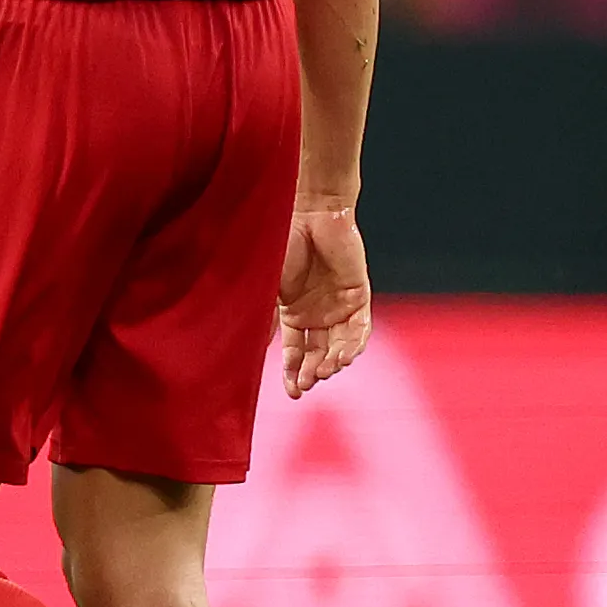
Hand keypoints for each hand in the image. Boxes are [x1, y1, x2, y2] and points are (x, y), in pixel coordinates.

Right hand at [276, 200, 369, 398]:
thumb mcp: (267, 287)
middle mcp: (317, 314)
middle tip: (307, 385)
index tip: (292, 393)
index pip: (294, 352)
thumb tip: (246, 350)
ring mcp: (339, 306)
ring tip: (324, 371)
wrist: (310, 212)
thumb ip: (261, 318)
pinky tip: (343, 357)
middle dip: (313, 373)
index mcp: (293, 313)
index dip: (293, 374)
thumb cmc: (282, 244)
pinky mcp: (359, 296)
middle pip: (318, 354)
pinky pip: (360, 329)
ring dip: (333, 362)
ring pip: (340, 346)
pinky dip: (353, 345)